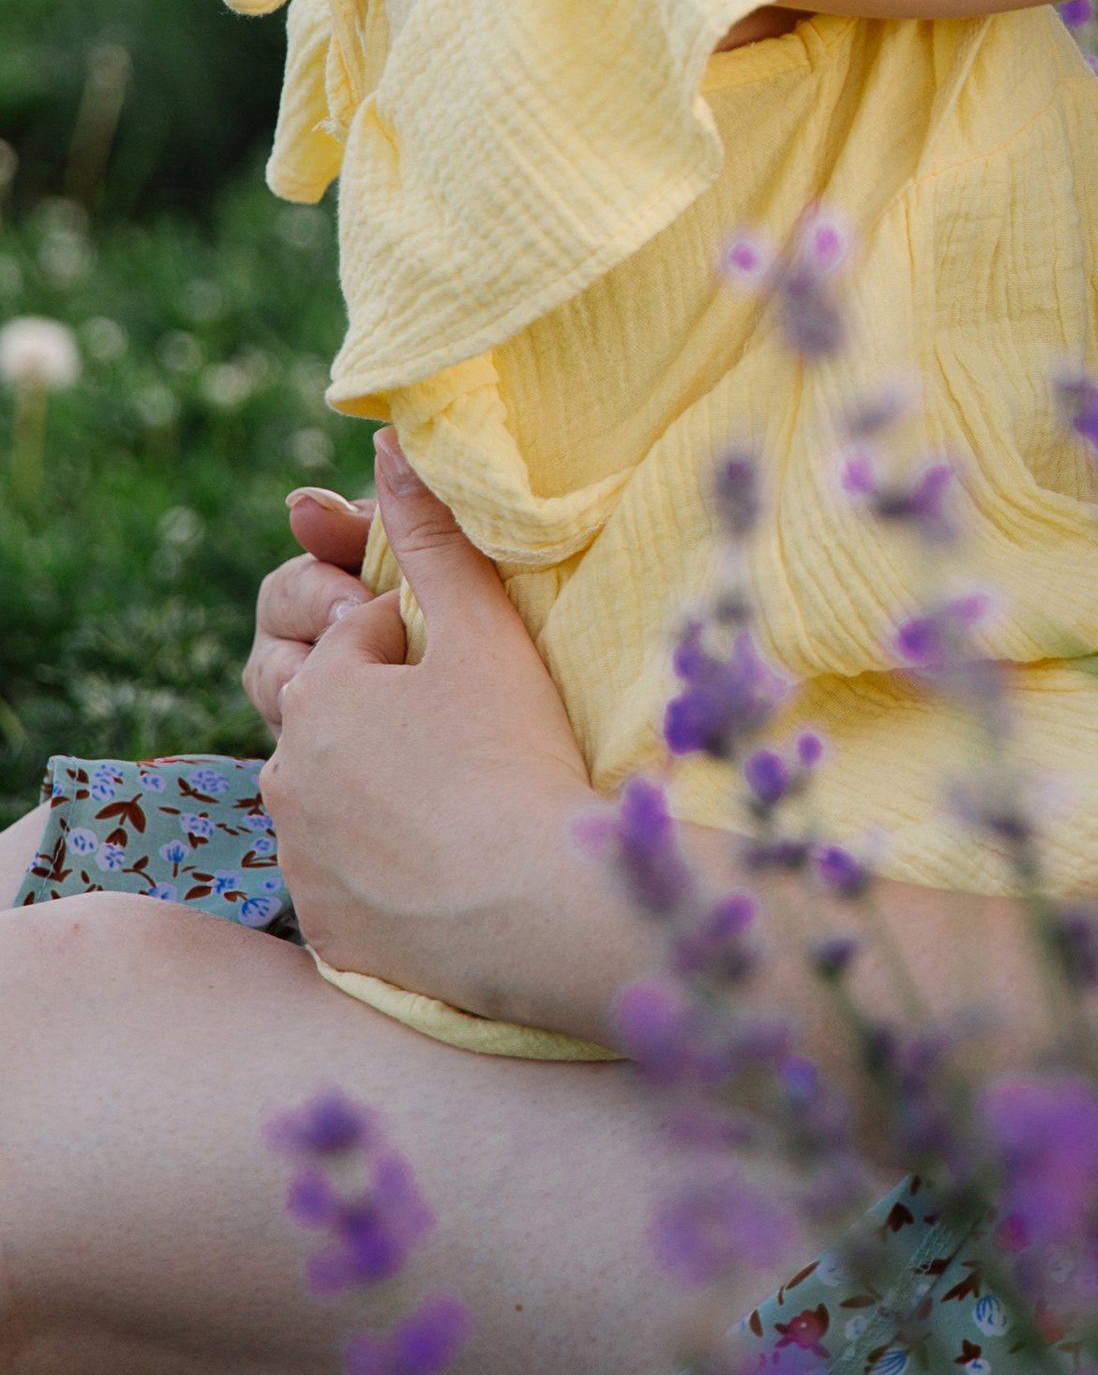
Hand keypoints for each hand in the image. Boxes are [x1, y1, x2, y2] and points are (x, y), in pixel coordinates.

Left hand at [263, 433, 617, 1035]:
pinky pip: (349, 883)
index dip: (424, 648)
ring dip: (385, 792)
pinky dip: (387, 871)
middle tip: (471, 740)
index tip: (477, 681)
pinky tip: (448, 868)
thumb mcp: (482, 630)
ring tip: (466, 803)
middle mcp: (284, 775)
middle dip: (389, 716)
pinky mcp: (326, 929)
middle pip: (340, 722)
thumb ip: (433, 536)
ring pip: (340, 802)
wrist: (536, 906)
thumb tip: (391, 444)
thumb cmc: (514, 754)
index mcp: (316, 692)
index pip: (362, 642)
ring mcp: (301, 861)